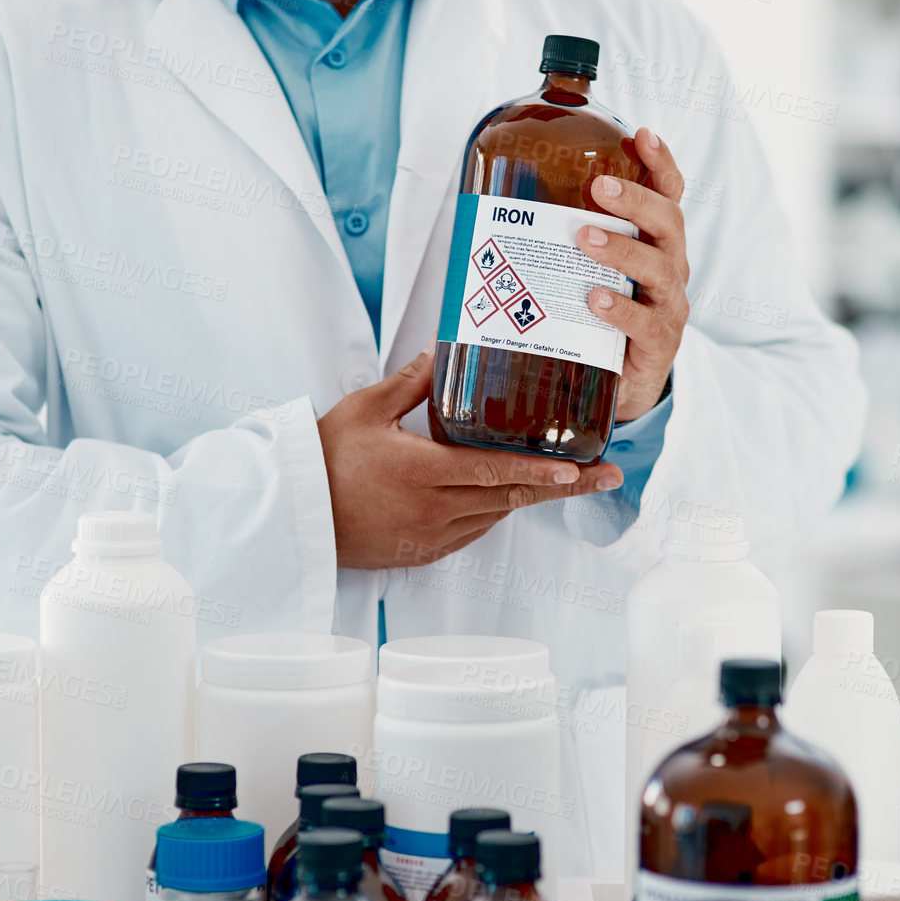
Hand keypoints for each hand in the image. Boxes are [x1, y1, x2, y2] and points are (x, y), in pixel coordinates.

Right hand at [317, 349, 623, 568]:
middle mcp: (435, 509)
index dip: (542, 471)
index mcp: (423, 472)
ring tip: (570, 480)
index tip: (579, 468)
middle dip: (565, 488)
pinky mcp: (423, 551)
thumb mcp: (365, 409)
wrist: (292, 515)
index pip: (496, 471)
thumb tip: (439, 349)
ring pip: (495, 514)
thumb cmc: (324, 459)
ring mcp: (431, 535)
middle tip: (607, 478)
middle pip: (511, 497)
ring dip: (531, 496)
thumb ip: (410, 382)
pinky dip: (497, 511)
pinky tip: (511, 496)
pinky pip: (473, 531)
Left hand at [577, 127, 688, 421]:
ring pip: (659, 269)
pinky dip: (621, 309)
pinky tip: (595, 300)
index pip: (668, 194)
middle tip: (600, 187)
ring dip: (621, 250)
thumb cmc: (597, 317)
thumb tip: (482, 201)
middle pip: (668, 223)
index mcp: (655, 243)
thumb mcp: (584, 270)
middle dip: (636, 200)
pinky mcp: (658, 346)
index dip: (660, 163)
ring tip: (585, 238)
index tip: (640, 135)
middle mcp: (669, 268)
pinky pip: (646, 324)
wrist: (618, 388)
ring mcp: (668, 307)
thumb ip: (557, 235)